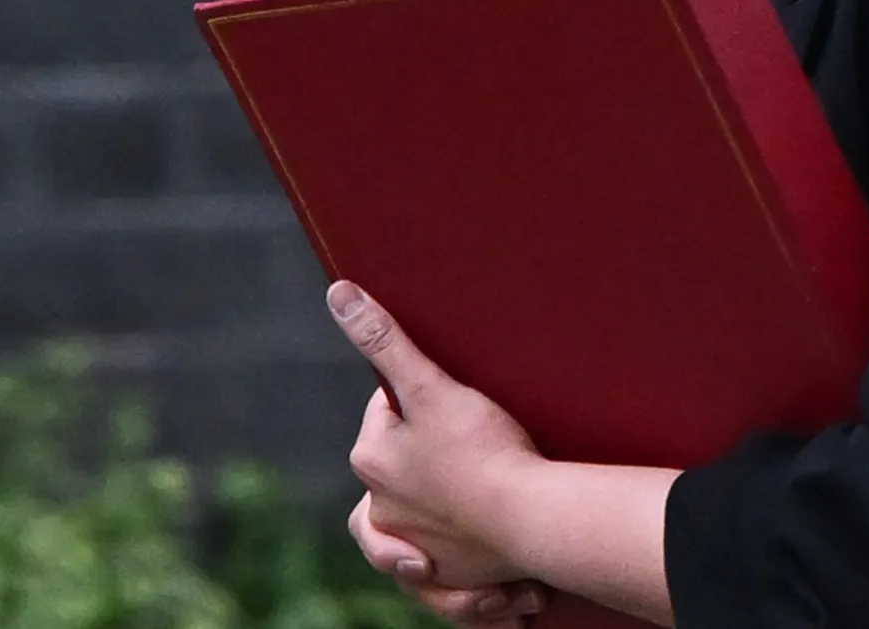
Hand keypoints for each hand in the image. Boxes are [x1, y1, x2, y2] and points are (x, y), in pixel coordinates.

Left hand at [329, 281, 548, 598]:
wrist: (530, 517)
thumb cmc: (483, 447)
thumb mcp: (431, 386)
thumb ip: (384, 339)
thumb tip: (338, 292)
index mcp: (371, 459)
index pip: (388, 411)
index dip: (424, 397)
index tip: (457, 400)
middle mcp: (380, 507)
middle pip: (403, 462)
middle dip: (430, 450)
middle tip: (478, 436)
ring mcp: (411, 546)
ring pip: (415, 516)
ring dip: (435, 508)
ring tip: (468, 494)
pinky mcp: (445, 576)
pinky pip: (437, 571)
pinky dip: (449, 560)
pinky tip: (470, 545)